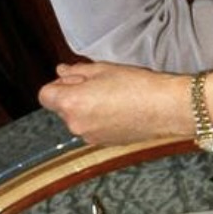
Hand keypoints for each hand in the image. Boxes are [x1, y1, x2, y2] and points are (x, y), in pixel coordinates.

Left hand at [38, 61, 189, 144]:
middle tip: (99, 83)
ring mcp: (90, 137)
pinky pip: (92, 128)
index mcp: (71, 103)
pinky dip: (100, 119)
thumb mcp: (103, 70)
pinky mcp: (104, 143)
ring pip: (78, 118)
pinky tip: (120, 109)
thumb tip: (62, 71)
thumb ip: (77, 71)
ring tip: (114, 96)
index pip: (45, 95)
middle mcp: (76, 124)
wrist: (166, 109)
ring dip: (87, 108)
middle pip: (62, 108)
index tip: (75, 78)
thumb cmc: (138, 86)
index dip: (58, 84)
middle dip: (74, 95)